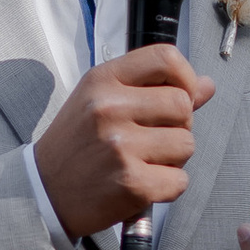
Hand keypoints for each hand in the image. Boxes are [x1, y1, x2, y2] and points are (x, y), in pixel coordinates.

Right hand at [36, 45, 216, 241]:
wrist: (43, 191)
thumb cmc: (77, 144)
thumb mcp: (102, 101)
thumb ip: (154, 89)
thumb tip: (206, 85)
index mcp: (103, 81)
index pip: (166, 58)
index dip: (185, 77)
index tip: (181, 96)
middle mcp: (110, 109)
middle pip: (183, 105)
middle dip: (179, 125)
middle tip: (152, 139)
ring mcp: (120, 147)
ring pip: (186, 144)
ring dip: (174, 158)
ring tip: (143, 162)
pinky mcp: (132, 184)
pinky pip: (180, 180)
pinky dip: (167, 187)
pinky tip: (142, 183)